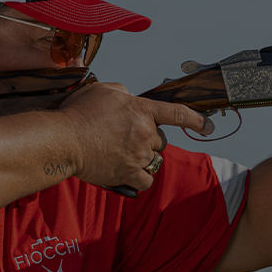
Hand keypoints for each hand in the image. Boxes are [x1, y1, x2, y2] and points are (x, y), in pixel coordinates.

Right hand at [56, 82, 214, 189]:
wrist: (63, 140)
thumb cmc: (77, 113)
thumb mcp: (102, 90)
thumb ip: (123, 93)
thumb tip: (130, 98)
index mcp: (142, 109)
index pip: (178, 113)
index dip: (197, 120)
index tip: (209, 127)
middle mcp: (145, 132)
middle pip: (161, 141)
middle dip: (148, 141)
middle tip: (125, 140)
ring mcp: (139, 155)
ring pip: (154, 160)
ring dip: (143, 159)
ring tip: (121, 155)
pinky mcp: (129, 173)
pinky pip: (146, 180)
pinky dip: (140, 178)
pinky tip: (126, 172)